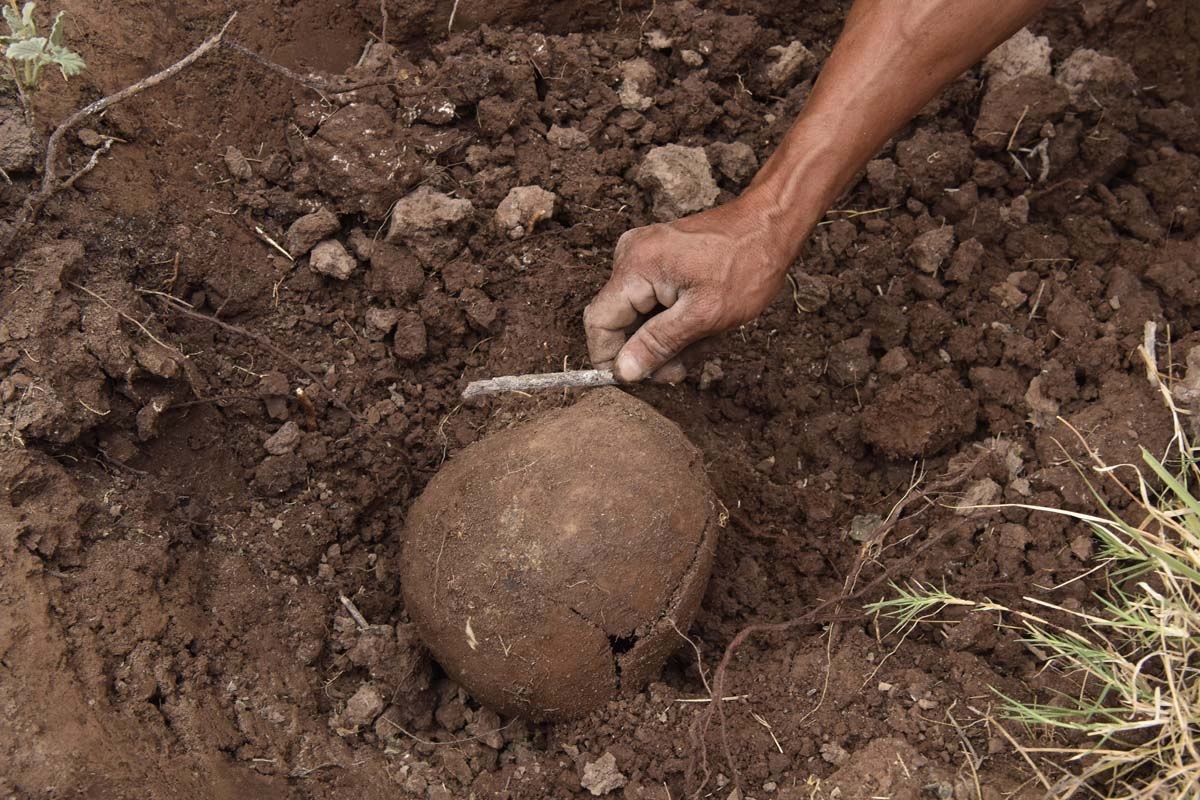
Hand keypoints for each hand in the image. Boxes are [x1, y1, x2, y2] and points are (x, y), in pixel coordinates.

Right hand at [584, 195, 795, 382]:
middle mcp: (630, 256)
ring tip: (705, 339)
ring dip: (668, 338)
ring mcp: (643, 255)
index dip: (609, 357)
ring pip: (640, 317)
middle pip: (620, 321)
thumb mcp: (704, 316)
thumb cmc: (746, 265)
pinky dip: (675, 320)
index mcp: (635, 266)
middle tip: (683, 368)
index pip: (599, 322)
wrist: (771, 226)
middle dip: (650, 350)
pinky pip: (653, 302)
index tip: (634, 381)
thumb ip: (658, 344)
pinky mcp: (657, 259)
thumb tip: (622, 372)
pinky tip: (702, 324)